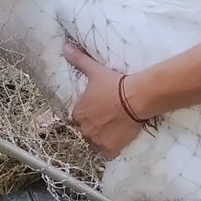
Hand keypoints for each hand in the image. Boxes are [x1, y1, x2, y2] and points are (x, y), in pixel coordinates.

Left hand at [64, 42, 142, 157]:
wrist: (135, 98)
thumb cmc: (114, 84)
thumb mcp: (95, 71)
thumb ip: (79, 60)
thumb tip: (65, 47)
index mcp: (77, 113)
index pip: (80, 117)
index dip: (91, 114)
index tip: (102, 109)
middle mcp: (83, 129)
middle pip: (88, 131)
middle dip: (96, 126)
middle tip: (111, 118)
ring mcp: (96, 141)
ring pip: (96, 142)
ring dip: (103, 137)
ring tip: (116, 128)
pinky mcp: (109, 150)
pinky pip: (107, 153)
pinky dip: (112, 149)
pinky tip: (119, 139)